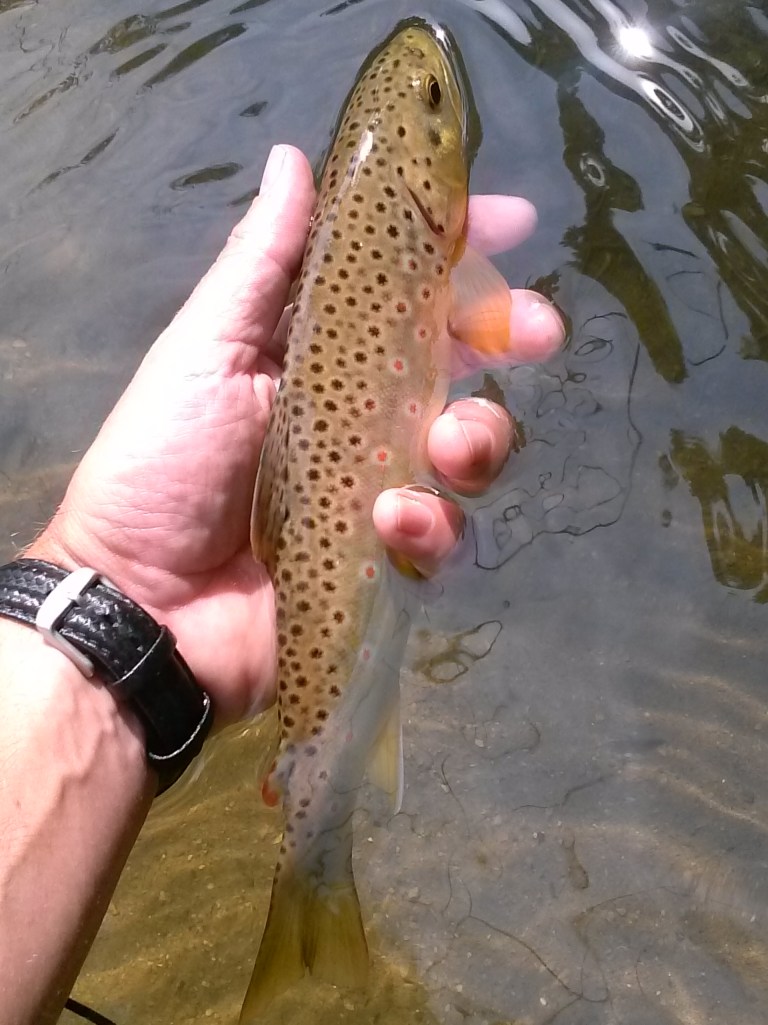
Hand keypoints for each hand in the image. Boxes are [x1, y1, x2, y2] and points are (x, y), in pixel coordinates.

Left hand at [29, 145, 562, 723]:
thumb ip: (260, 265)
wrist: (143, 601)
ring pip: (469, 448)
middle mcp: (358, 412)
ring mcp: (379, 485)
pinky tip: (390, 522)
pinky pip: (444, 534)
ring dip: (475, 439)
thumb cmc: (162, 465)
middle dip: (507, 338)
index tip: (514, 221)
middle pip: (457, 363)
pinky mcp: (387, 556)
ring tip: (443, 450)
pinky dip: (430, 525)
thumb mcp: (203, 351)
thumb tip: (295, 159)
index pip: (400, 289)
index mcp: (316, 353)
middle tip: (536, 332)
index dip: (458, 252)